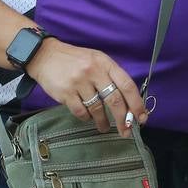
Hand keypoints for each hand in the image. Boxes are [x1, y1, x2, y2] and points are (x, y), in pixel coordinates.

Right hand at [26, 37, 147, 136]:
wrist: (46, 56)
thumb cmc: (76, 60)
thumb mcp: (97, 60)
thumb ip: (111, 77)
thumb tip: (127, 102)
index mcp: (105, 63)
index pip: (127, 84)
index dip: (136, 103)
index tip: (141, 117)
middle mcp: (94, 71)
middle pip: (114, 100)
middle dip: (123, 119)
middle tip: (126, 132)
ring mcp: (79, 82)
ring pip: (98, 108)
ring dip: (103, 122)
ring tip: (104, 127)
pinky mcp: (65, 93)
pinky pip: (81, 112)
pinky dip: (87, 118)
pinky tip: (88, 117)